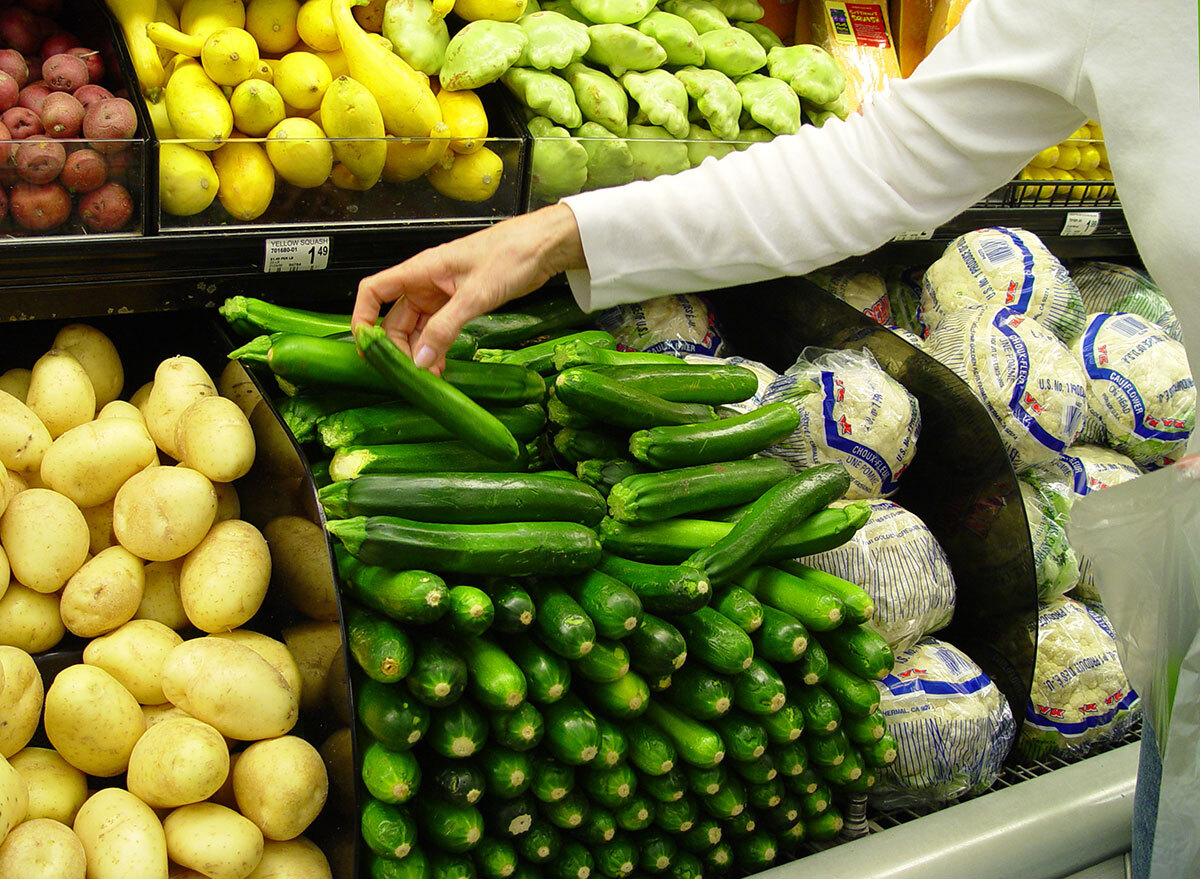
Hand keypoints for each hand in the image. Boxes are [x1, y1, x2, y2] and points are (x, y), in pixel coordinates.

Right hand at [353, 203, 586, 373]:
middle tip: (411, 374)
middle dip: (397, 347)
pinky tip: (442, 366)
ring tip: (430, 377)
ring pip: (417, 327)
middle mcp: (425, 282)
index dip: (362, 317)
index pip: (374, 291)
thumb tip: (420, 361)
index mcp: (421, 270)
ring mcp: (441, 294)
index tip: (366, 347)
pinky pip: (438, 329)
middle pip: (394, 318)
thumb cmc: (510, 256)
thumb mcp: (475, 295)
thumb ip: (445, 328)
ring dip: (419, 352)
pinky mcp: (459, 303)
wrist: (543, 247)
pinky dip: (437, 348)